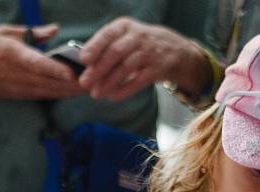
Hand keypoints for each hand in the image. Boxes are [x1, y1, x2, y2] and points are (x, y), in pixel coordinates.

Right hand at [0, 24, 84, 99]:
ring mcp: (17, 88)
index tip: (73, 73)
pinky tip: (74, 93)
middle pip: (50, 82)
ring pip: (50, 92)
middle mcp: (16, 74)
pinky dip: (60, 94)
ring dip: (70, 91)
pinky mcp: (18, 96)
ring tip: (91, 87)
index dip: (56, 70)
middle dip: (74, 84)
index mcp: (12, 53)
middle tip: (96, 80)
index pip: (37, 64)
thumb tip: (56, 30)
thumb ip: (33, 33)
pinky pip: (43, 96)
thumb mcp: (4, 32)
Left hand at [78, 17, 209, 101]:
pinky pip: (139, 81)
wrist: (176, 50)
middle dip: (98, 69)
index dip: (95, 47)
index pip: (108, 35)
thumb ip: (107, 48)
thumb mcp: (126, 37)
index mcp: (125, 27)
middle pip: (115, 52)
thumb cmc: (141, 45)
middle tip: (85, 83)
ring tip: (96, 94)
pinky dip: (125, 90)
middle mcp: (138, 37)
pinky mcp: (158, 68)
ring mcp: (150, 52)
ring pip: (126, 68)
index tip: (83, 60)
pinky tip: (113, 97)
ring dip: (109, 82)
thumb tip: (86, 67)